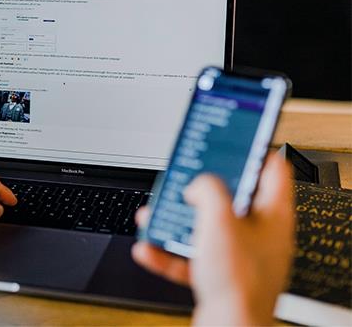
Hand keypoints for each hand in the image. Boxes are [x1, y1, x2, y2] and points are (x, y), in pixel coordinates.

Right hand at [132, 153, 293, 325]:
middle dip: (202, 188)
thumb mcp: (219, 218)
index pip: (271, 169)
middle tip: (187, 177)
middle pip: (231, 198)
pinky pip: (192, 255)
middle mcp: (259, 234)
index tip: (235, 139)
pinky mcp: (221, 275)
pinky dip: (170, 250)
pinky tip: (149, 247)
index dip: (253, 150)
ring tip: (158, 213)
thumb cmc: (238, 281)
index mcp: (271, 215)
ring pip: (206, 227)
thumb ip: (207, 189)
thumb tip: (197, 185)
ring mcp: (240, 256)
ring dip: (178, 219)